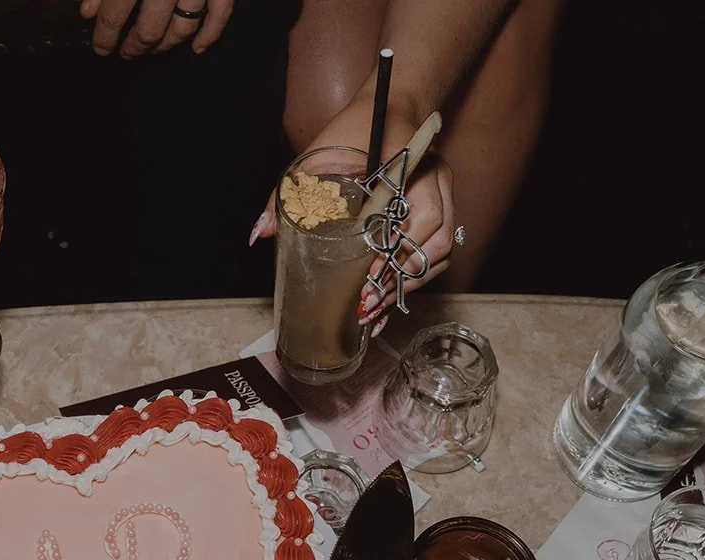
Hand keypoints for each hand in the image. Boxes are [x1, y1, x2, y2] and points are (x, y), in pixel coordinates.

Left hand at [80, 0, 233, 56]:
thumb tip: (87, 12)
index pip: (114, 14)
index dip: (104, 36)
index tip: (100, 49)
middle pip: (148, 29)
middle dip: (134, 47)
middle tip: (126, 53)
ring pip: (182, 28)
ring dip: (165, 45)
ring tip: (153, 50)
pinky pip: (220, 14)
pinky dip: (210, 35)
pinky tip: (197, 50)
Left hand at [250, 108, 454, 328]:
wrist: (388, 107)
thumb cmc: (354, 128)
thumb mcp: (317, 156)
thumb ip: (289, 193)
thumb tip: (261, 232)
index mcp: (414, 166)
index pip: (420, 217)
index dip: (396, 253)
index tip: (368, 276)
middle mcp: (437, 182)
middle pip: (437, 242)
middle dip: (403, 278)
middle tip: (367, 303)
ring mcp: (443, 196)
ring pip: (442, 251)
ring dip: (411, 284)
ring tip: (376, 307)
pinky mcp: (439, 210)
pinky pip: (437, 250)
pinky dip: (416, 277)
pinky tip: (390, 298)